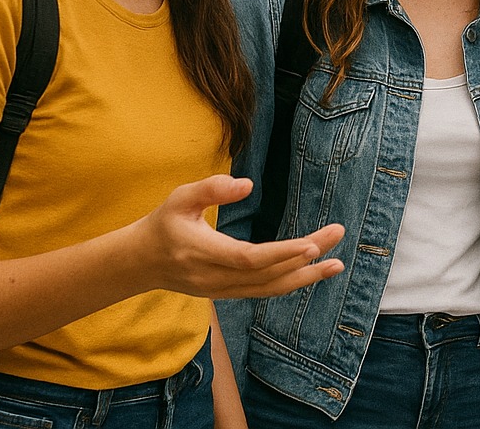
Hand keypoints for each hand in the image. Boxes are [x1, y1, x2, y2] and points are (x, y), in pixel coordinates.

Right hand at [131, 175, 344, 298]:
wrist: (141, 262)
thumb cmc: (164, 224)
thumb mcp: (180, 197)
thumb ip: (211, 188)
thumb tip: (247, 184)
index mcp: (201, 252)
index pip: (248, 258)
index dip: (281, 254)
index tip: (311, 245)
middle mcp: (213, 278)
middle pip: (267, 274)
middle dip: (306, 258)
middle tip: (337, 235)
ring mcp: (221, 290)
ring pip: (269, 289)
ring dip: (305, 277)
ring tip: (337, 264)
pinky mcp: (227, 293)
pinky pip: (264, 291)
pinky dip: (290, 282)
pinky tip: (313, 272)